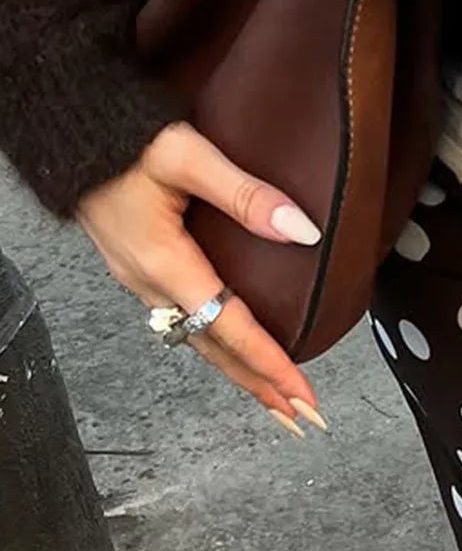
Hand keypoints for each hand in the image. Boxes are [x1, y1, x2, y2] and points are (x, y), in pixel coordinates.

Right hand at [77, 123, 325, 436]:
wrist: (71, 136)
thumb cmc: (124, 141)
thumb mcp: (188, 155)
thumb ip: (246, 193)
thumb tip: (301, 229)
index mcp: (164, 262)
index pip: (228, 327)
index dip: (269, 363)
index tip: (301, 393)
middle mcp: (150, 281)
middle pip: (212, 348)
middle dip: (258, 384)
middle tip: (300, 415)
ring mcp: (140, 278)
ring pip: (196, 338)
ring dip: (237, 368)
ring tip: (273, 392)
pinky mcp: (138, 266)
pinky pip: (182, 319)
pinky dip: (214, 342)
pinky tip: (228, 344)